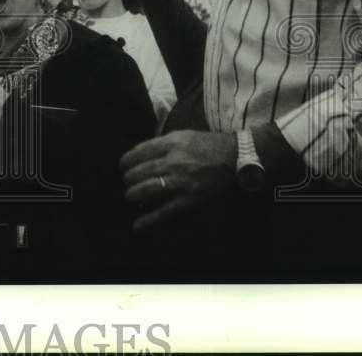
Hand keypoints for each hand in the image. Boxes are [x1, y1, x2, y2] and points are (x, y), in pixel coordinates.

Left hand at [119, 130, 236, 232]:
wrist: (238, 158)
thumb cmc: (210, 146)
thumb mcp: (184, 135)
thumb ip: (163, 143)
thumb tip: (142, 154)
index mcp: (171, 144)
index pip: (138, 152)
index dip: (126, 162)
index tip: (123, 167)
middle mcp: (173, 162)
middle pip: (138, 172)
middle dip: (128, 180)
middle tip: (128, 183)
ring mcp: (180, 182)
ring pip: (145, 191)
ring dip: (133, 195)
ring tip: (131, 197)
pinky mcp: (189, 200)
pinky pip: (164, 212)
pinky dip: (148, 221)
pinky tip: (138, 226)